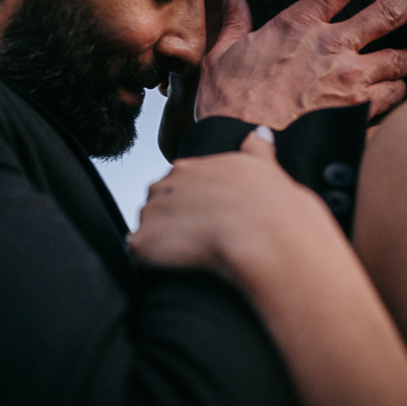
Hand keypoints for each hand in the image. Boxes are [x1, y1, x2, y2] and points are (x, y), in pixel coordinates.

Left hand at [130, 132, 338, 292]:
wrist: (261, 232)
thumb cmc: (266, 204)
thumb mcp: (262, 165)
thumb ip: (256, 147)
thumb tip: (261, 132)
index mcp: (185, 169)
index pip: (175, 189)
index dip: (190, 210)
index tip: (206, 224)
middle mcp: (161, 188)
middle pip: (156, 209)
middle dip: (171, 226)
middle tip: (198, 243)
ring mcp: (149, 215)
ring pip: (148, 233)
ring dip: (162, 247)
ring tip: (190, 260)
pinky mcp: (143, 244)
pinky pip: (141, 259)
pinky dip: (153, 267)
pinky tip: (176, 273)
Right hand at [196, 0, 406, 129]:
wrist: (242, 144)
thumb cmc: (229, 104)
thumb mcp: (222, 56)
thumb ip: (235, 25)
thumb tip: (234, 1)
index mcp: (298, 25)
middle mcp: (331, 46)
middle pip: (387, 12)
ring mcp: (348, 80)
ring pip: (399, 58)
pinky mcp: (356, 111)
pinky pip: (393, 96)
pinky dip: (397, 93)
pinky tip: (395, 93)